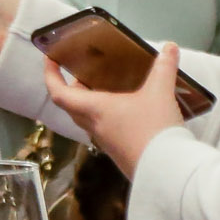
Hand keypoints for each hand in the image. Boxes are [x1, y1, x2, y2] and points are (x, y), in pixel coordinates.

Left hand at [47, 41, 187, 176]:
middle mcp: (95, 126)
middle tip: (82, 73)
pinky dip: (106, 116)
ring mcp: (105, 142)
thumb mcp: (160, 93)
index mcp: (95, 110)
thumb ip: (164, 68)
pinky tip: (126, 110)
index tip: (49, 60)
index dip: (50, 75)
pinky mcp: (118, 153)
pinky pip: (104, 130)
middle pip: (72, 106)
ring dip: (89, 103)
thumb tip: (169, 48)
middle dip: (72, 88)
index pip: (59, 93)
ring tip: (105, 87)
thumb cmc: (154, 128)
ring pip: (87, 119)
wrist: (166, 171)